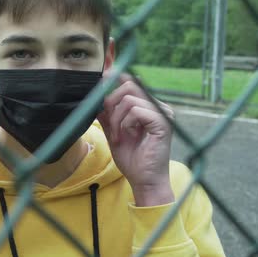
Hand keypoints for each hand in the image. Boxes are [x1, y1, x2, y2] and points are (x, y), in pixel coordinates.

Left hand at [97, 73, 174, 205]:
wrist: (144, 181)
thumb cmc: (132, 159)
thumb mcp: (113, 131)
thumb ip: (107, 114)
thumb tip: (95, 95)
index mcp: (149, 106)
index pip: (132, 81)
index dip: (115, 76)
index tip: (102, 75)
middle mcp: (158, 106)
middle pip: (129, 85)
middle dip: (111, 102)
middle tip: (109, 122)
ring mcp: (163, 113)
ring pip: (129, 99)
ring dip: (116, 118)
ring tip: (117, 136)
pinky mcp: (163, 122)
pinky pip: (135, 110)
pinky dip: (125, 123)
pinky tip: (126, 136)